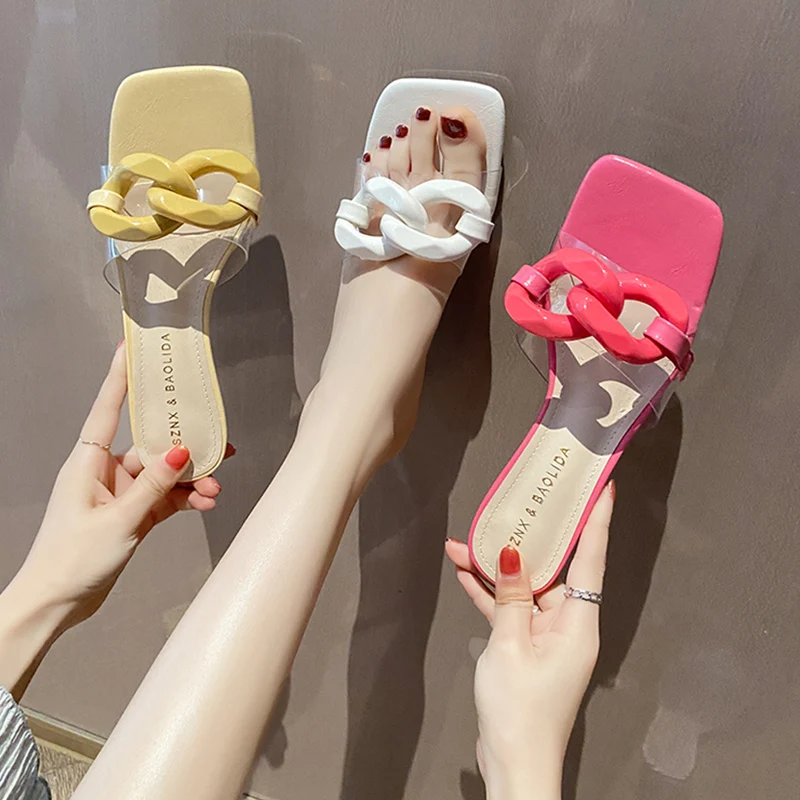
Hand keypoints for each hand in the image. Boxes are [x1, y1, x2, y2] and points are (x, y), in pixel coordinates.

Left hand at [0, 343, 228, 697]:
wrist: (56, 604)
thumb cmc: (71, 559)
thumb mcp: (118, 520)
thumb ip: (152, 484)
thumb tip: (179, 449)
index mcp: (87, 461)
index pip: (107, 407)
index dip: (121, 376)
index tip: (133, 345)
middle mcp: (105, 470)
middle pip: (150, 443)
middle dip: (185, 445)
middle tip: (219, 445)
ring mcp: (120, 492)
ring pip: (164, 473)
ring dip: (191, 479)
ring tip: (216, 490)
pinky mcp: (132, 514)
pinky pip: (165, 497)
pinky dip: (185, 498)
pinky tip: (205, 504)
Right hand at [446, 482, 613, 799]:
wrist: (514, 763)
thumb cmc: (521, 711)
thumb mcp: (510, 644)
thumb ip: (510, 596)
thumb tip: (508, 554)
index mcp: (578, 623)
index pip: (591, 559)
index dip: (596, 521)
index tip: (603, 487)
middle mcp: (568, 624)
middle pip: (555, 568)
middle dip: (531, 537)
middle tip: (524, 500)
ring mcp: (547, 635)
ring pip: (526, 587)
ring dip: (496, 568)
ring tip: (466, 540)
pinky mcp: (527, 647)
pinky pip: (511, 610)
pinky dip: (490, 594)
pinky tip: (465, 572)